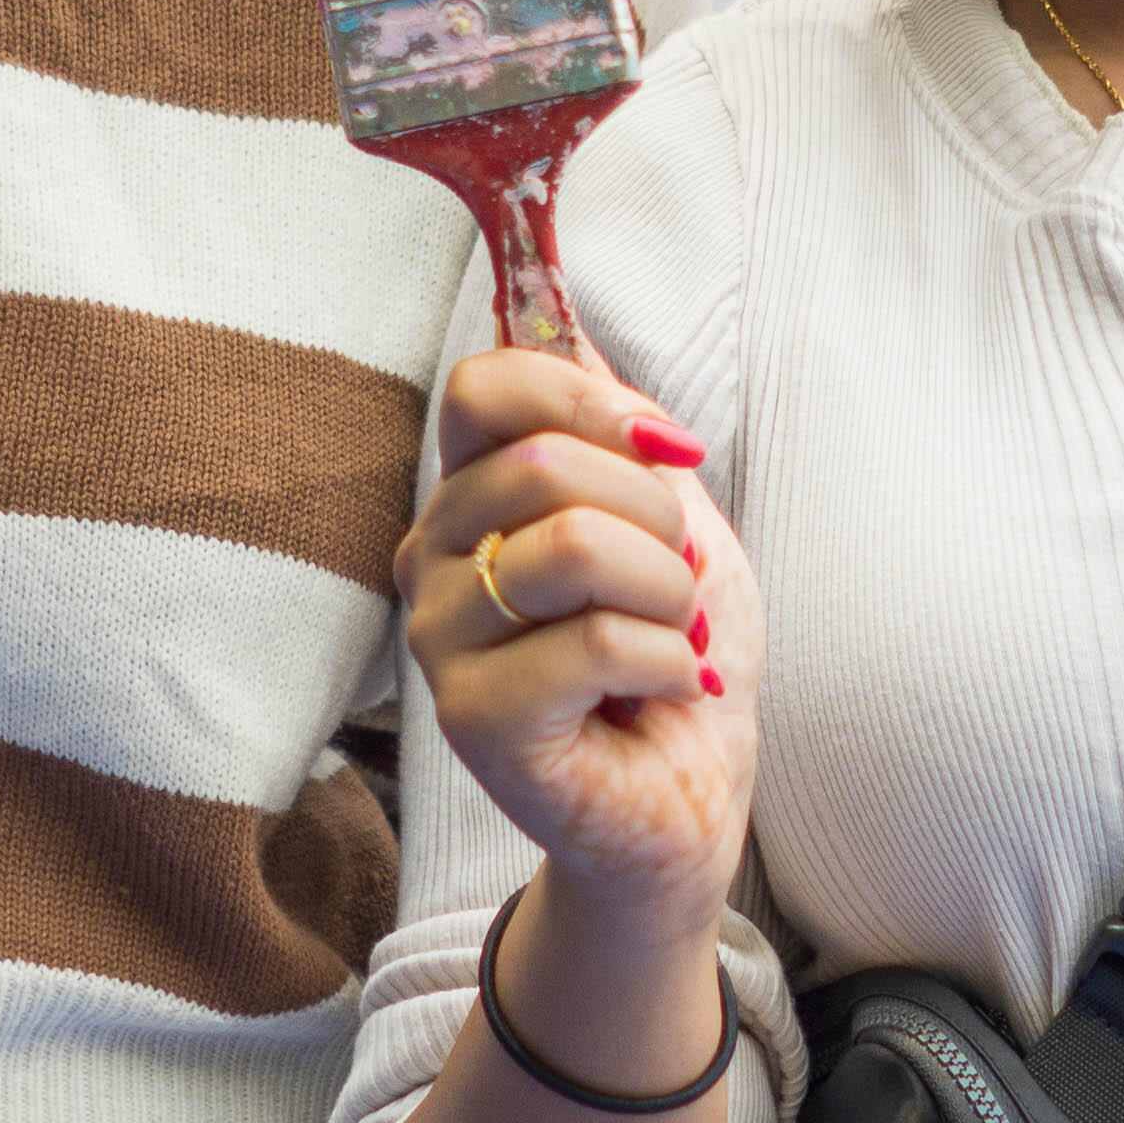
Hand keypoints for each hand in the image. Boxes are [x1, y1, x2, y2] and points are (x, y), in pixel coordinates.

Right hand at [396, 346, 748, 941]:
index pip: (484, 388)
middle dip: (658, 513)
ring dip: (670, 592)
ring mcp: (442, 642)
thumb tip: (570, 325)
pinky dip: (672, 663)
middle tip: (680, 582)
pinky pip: (595, 642)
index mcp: (470, 498)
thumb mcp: (666, 515)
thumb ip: (611, 427)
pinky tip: (667, 693)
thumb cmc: (674, 655)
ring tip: (676, 637)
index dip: (590, 400)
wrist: (690, 797)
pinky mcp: (474, 722)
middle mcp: (433, 560)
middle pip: (542, 463)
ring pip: (573, 547)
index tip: (671, 450)